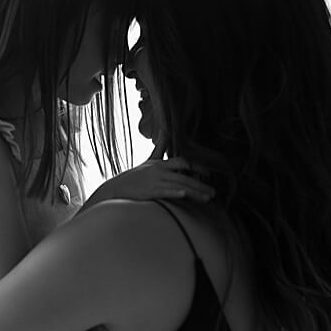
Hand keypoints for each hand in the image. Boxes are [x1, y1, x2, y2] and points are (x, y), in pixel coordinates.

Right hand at [86, 157, 215, 207]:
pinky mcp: (149, 192)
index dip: (197, 167)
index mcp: (160, 164)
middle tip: (214, 192)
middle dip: (201, 185)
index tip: (208, 174)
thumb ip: (159, 149)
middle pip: (184, 176)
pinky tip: (184, 195)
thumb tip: (165, 132)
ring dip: (195, 192)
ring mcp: (154, 181)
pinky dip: (174, 192)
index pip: (182, 162)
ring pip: (179, 185)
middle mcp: (159, 171)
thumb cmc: (134, 177)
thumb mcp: (148, 161)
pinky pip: (165, 191)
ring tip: (208, 198)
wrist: (116, 189)